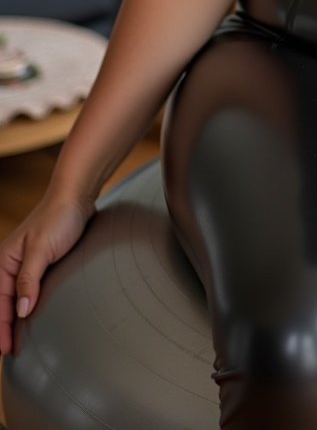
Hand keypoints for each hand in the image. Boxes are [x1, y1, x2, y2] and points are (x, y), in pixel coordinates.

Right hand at [0, 188, 95, 356]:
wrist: (76, 196)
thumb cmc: (58, 218)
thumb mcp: (42, 249)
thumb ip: (29, 280)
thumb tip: (21, 312)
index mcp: (4, 262)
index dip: (1, 329)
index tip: (6, 350)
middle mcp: (10, 265)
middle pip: (3, 304)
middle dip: (4, 328)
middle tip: (11, 353)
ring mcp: (24, 264)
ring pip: (15, 298)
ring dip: (14, 319)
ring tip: (19, 342)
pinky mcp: (39, 263)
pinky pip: (28, 290)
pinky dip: (27, 306)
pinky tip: (33, 317)